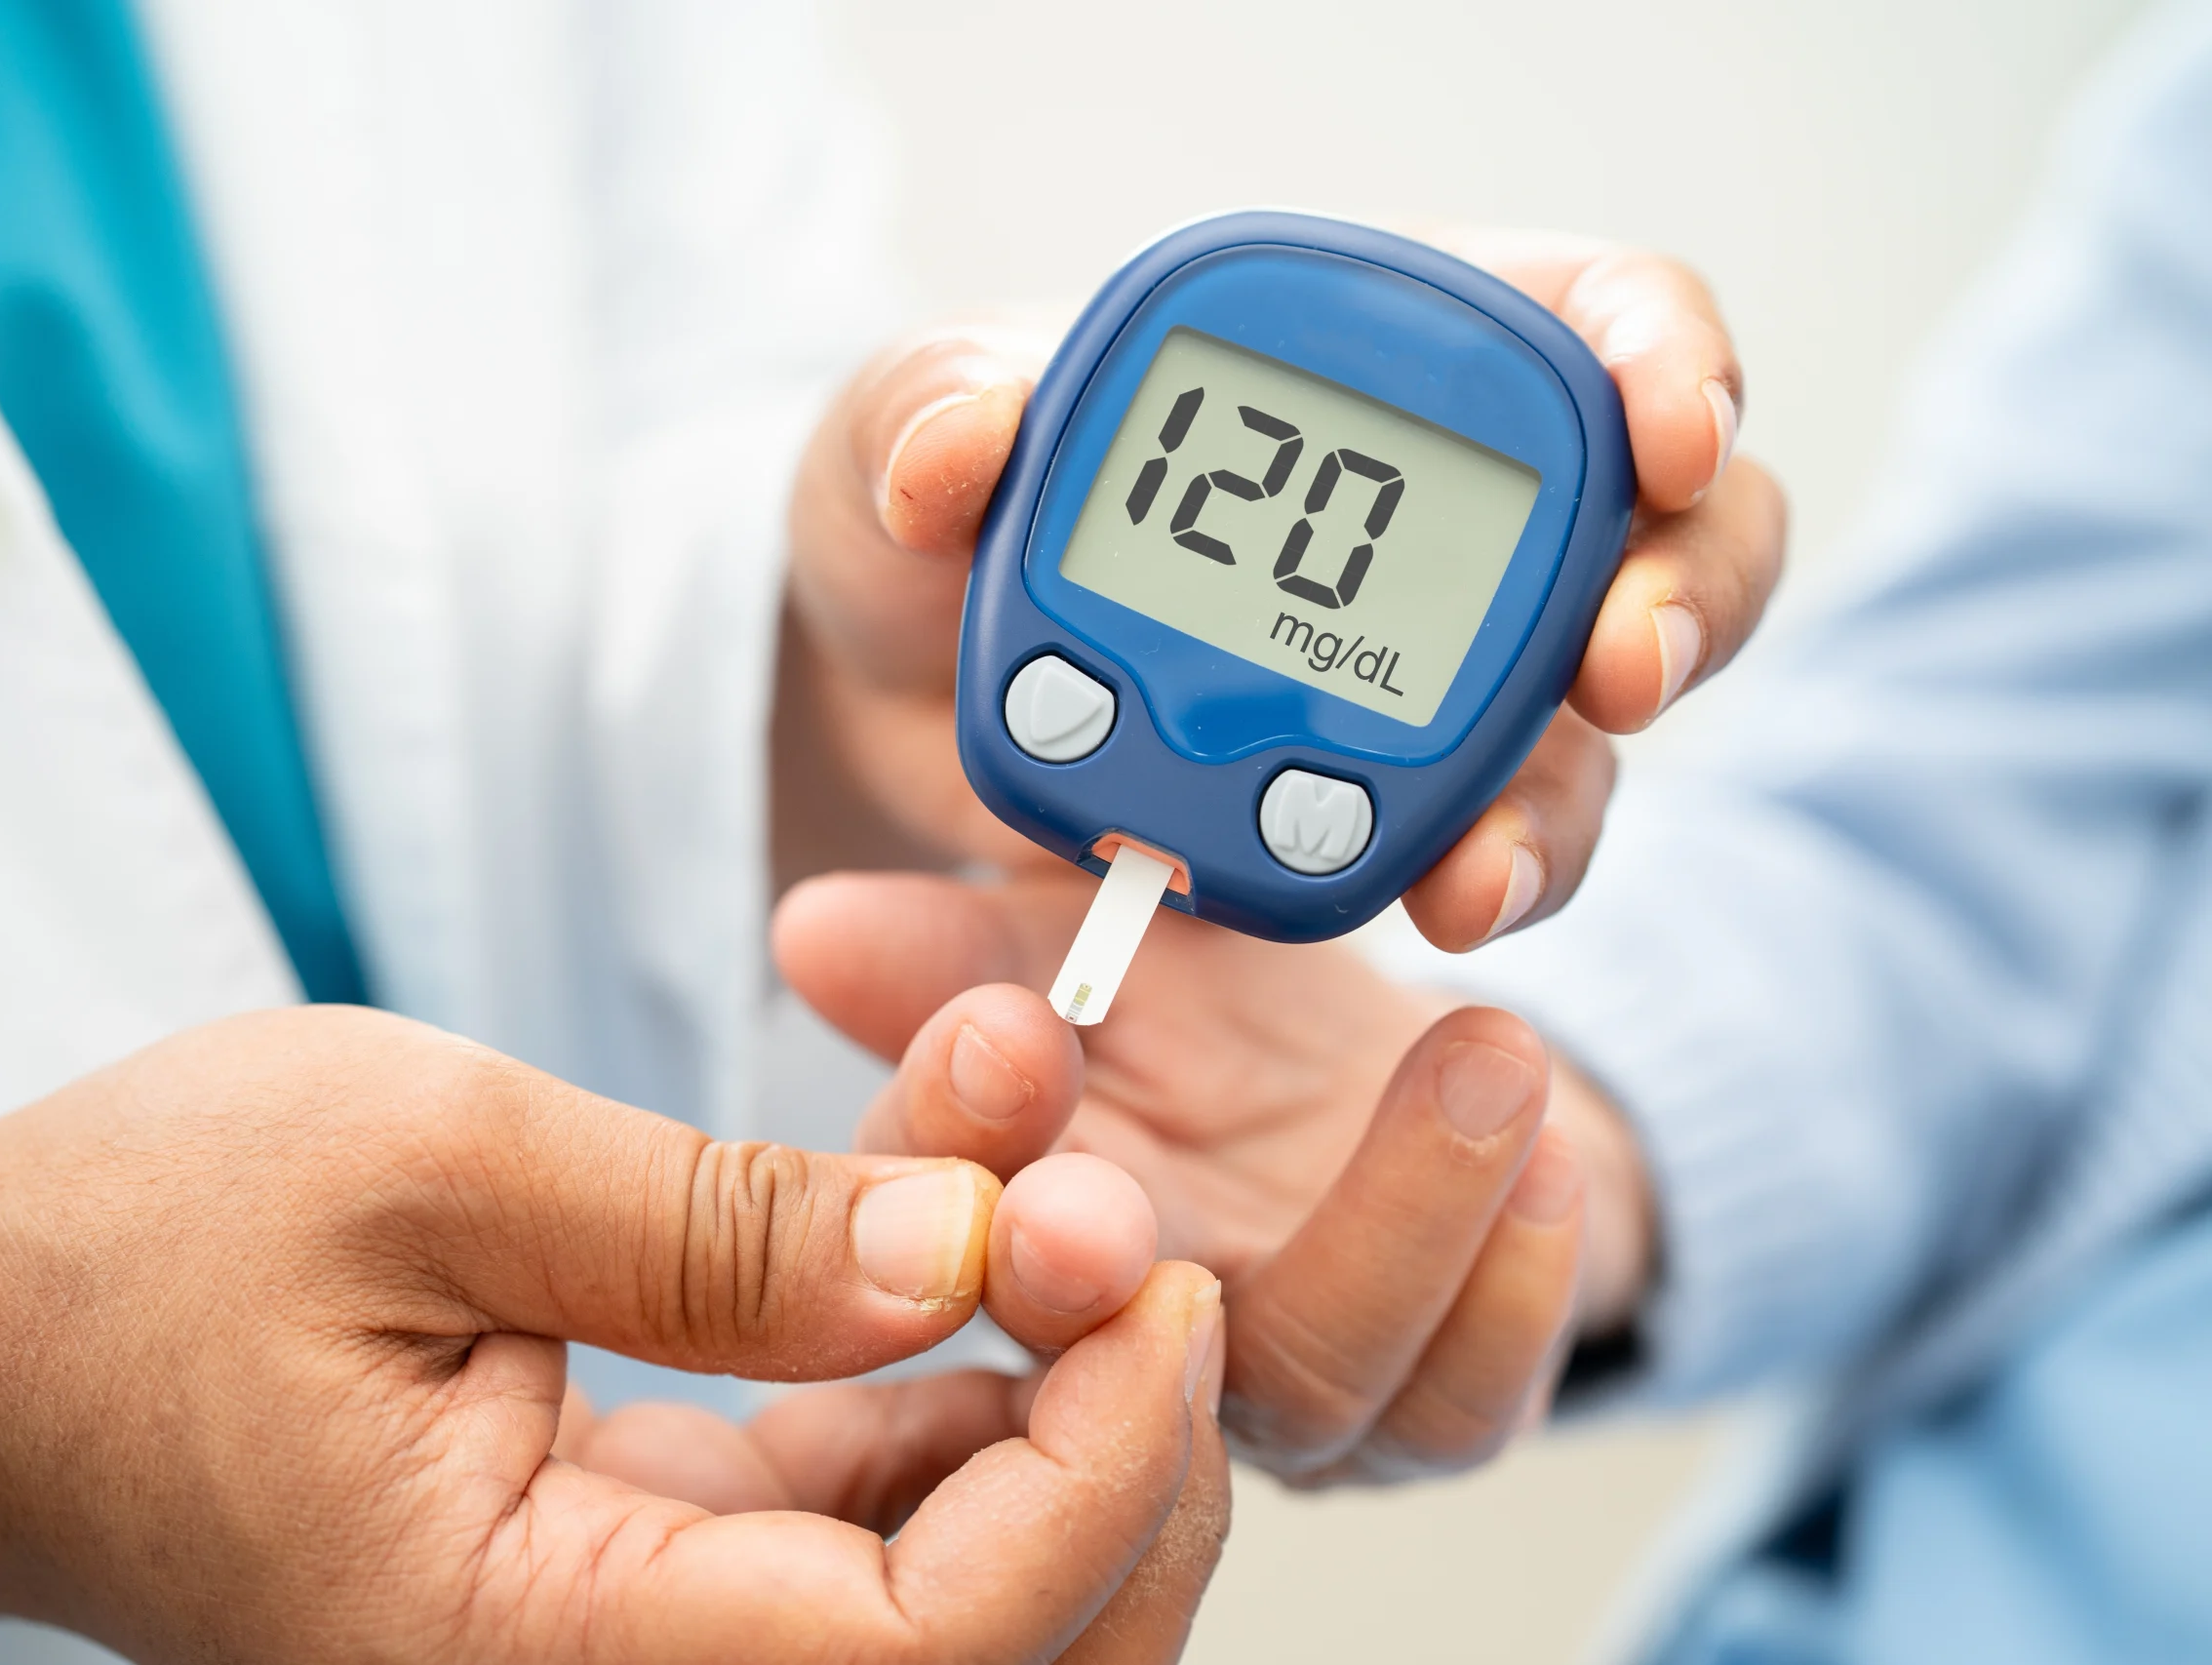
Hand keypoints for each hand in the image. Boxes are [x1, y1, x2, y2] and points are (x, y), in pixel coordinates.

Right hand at [0, 1005, 1227, 1661]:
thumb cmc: (139, 1258)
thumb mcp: (434, 1167)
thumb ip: (723, 1227)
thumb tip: (970, 1252)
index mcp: (535, 1653)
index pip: (927, 1653)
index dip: (1095, 1471)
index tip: (1151, 1273)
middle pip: (997, 1657)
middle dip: (1118, 1443)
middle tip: (1128, 1217)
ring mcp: (639, 1637)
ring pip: (956, 1578)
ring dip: (1041, 1372)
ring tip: (1031, 1151)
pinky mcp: (651, 1558)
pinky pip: (867, 1505)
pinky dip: (943, 1363)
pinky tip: (943, 1200)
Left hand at [773, 235, 1783, 947]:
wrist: (887, 690)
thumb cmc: (921, 513)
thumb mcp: (902, 431)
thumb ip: (934, 413)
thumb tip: (963, 441)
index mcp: (1372, 353)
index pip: (1593, 313)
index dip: (1667, 356)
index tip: (1665, 431)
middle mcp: (1447, 516)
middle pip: (1670, 530)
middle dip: (1684, 596)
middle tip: (1622, 665)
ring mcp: (1430, 673)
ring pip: (1595, 725)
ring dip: (1569, 790)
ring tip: (1488, 865)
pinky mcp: (1383, 806)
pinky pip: (1484, 844)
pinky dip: (1477, 875)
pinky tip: (1430, 903)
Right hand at [776, 869, 1652, 1483]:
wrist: (1396, 1089)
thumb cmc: (1219, 1022)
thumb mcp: (1093, 945)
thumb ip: (969, 940)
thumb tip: (812, 929)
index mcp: (1016, 1229)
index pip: (939, 1214)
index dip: (953, 1138)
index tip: (998, 1030)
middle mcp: (1128, 1349)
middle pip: (1084, 1349)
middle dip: (1093, 1265)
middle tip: (1118, 1188)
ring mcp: (1276, 1396)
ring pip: (1305, 1377)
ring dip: (1394, 1218)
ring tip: (1479, 1055)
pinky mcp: (1422, 1413)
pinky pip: (1460, 1403)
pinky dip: (1514, 1284)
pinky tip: (1551, 1157)